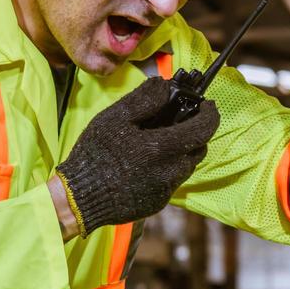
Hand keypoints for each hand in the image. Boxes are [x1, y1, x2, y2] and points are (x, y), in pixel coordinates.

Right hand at [55, 77, 219, 235]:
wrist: (79, 198)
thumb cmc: (95, 154)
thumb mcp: (115, 118)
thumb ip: (144, 99)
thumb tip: (165, 85)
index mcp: (164, 148)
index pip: (204, 129)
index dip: (210, 114)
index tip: (207, 105)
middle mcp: (171, 171)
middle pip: (199, 148)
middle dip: (196, 132)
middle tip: (182, 120)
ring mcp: (165, 190)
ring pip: (187, 165)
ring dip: (182, 151)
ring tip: (161, 141)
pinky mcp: (157, 203)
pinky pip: (172, 181)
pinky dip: (168, 168)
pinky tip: (147, 163)